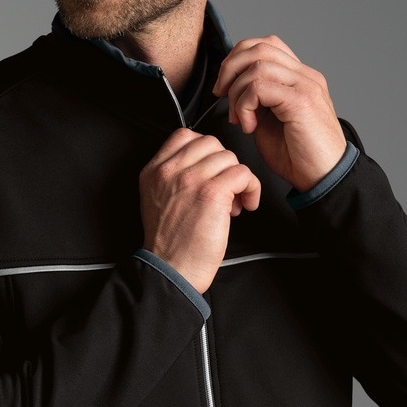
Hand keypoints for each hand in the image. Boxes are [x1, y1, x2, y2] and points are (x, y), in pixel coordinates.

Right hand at [140, 127, 260, 293]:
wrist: (172, 269)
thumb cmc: (170, 243)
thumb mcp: (157, 200)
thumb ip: (173, 177)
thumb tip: (204, 165)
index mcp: (155, 171)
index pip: (185, 136)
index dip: (205, 150)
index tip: (212, 169)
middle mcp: (171, 171)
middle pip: (211, 143)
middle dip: (223, 164)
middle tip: (224, 188)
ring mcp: (191, 179)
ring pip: (229, 157)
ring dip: (238, 178)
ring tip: (233, 201)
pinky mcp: (212, 192)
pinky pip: (243, 173)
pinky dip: (251, 188)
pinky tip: (245, 204)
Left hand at [213, 35, 346, 192]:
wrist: (324, 178)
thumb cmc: (300, 157)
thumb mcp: (271, 122)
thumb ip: (257, 101)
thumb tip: (233, 91)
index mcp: (299, 78)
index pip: (266, 45)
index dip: (238, 59)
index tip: (225, 86)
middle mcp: (305, 76)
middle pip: (259, 47)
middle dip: (230, 69)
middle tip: (222, 95)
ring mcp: (305, 85)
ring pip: (256, 65)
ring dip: (236, 92)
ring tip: (240, 119)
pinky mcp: (301, 101)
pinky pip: (259, 86)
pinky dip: (245, 105)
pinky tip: (249, 126)